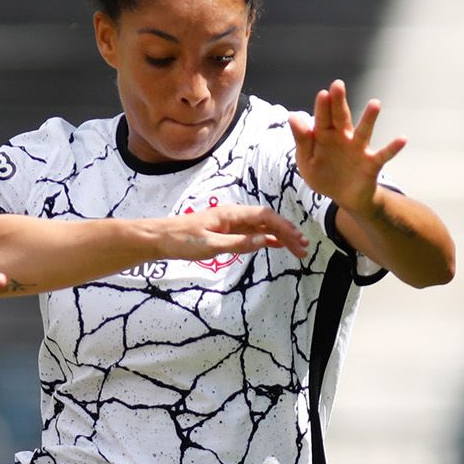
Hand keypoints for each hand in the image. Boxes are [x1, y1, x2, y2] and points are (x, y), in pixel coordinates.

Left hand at [153, 204, 308, 260]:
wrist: (160, 239)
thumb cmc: (182, 241)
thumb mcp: (211, 245)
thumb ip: (240, 243)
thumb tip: (267, 240)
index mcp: (231, 214)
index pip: (266, 216)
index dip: (284, 227)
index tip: (298, 240)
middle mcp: (234, 215)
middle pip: (267, 220)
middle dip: (287, 233)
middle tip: (303, 249)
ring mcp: (230, 222)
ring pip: (261, 226)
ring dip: (279, 236)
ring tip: (296, 249)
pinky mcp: (225, 231)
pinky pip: (251, 232)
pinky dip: (265, 237)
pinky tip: (276, 245)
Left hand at [289, 79, 405, 212]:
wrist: (343, 197)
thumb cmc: (324, 175)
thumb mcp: (307, 160)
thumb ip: (301, 140)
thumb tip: (292, 116)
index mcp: (325, 136)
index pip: (322, 118)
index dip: (322, 107)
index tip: (323, 94)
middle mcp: (344, 138)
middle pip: (341, 117)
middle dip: (339, 101)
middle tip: (338, 84)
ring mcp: (359, 149)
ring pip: (364, 131)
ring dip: (369, 118)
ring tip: (375, 103)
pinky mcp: (371, 164)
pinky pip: (384, 155)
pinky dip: (393, 148)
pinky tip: (403, 139)